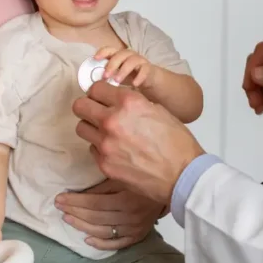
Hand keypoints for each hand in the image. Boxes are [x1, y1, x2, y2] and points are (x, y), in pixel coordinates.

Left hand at [55, 179, 163, 249]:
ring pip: (102, 231)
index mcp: (126, 199)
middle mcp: (130, 217)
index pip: (93, 203)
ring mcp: (134, 229)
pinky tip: (87, 239)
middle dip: (74, 211)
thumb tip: (79, 189)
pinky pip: (116, 244)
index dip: (74, 201)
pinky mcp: (138, 236)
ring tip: (68, 219)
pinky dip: (101, 244)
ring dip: (82, 226)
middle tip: (59, 206)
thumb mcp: (124, 175)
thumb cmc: (146, 177)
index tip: (60, 198)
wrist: (175, 187)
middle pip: (95, 218)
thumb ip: (103, 183)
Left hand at [73, 81, 203, 204]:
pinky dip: (100, 147)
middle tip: (97, 111)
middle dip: (88, 107)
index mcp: (128, 103)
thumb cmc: (176, 142)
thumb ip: (133, 103)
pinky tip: (116, 150)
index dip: (98, 92)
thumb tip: (117, 100)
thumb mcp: (158, 110)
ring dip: (91, 127)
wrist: (182, 175)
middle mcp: (112, 121)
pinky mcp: (104, 164)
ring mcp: (106, 144)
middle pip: (80, 106)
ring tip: (106, 132)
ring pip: (81, 128)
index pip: (96, 88)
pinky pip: (92, 149)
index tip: (101, 97)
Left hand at [94, 46, 157, 88]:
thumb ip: (107, 77)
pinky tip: (135, 85)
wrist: (151, 81)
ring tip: (117, 81)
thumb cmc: (130, 77)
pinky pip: (145, 69)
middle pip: (120, 54)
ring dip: (123, 70)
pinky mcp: (149, 68)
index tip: (95, 58)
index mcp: (119, 56)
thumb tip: (92, 86)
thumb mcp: (116, 76)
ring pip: (132, 60)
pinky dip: (139, 76)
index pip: (110, 50)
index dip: (102, 52)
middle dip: (111, 64)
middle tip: (105, 76)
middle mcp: (129, 56)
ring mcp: (140, 61)